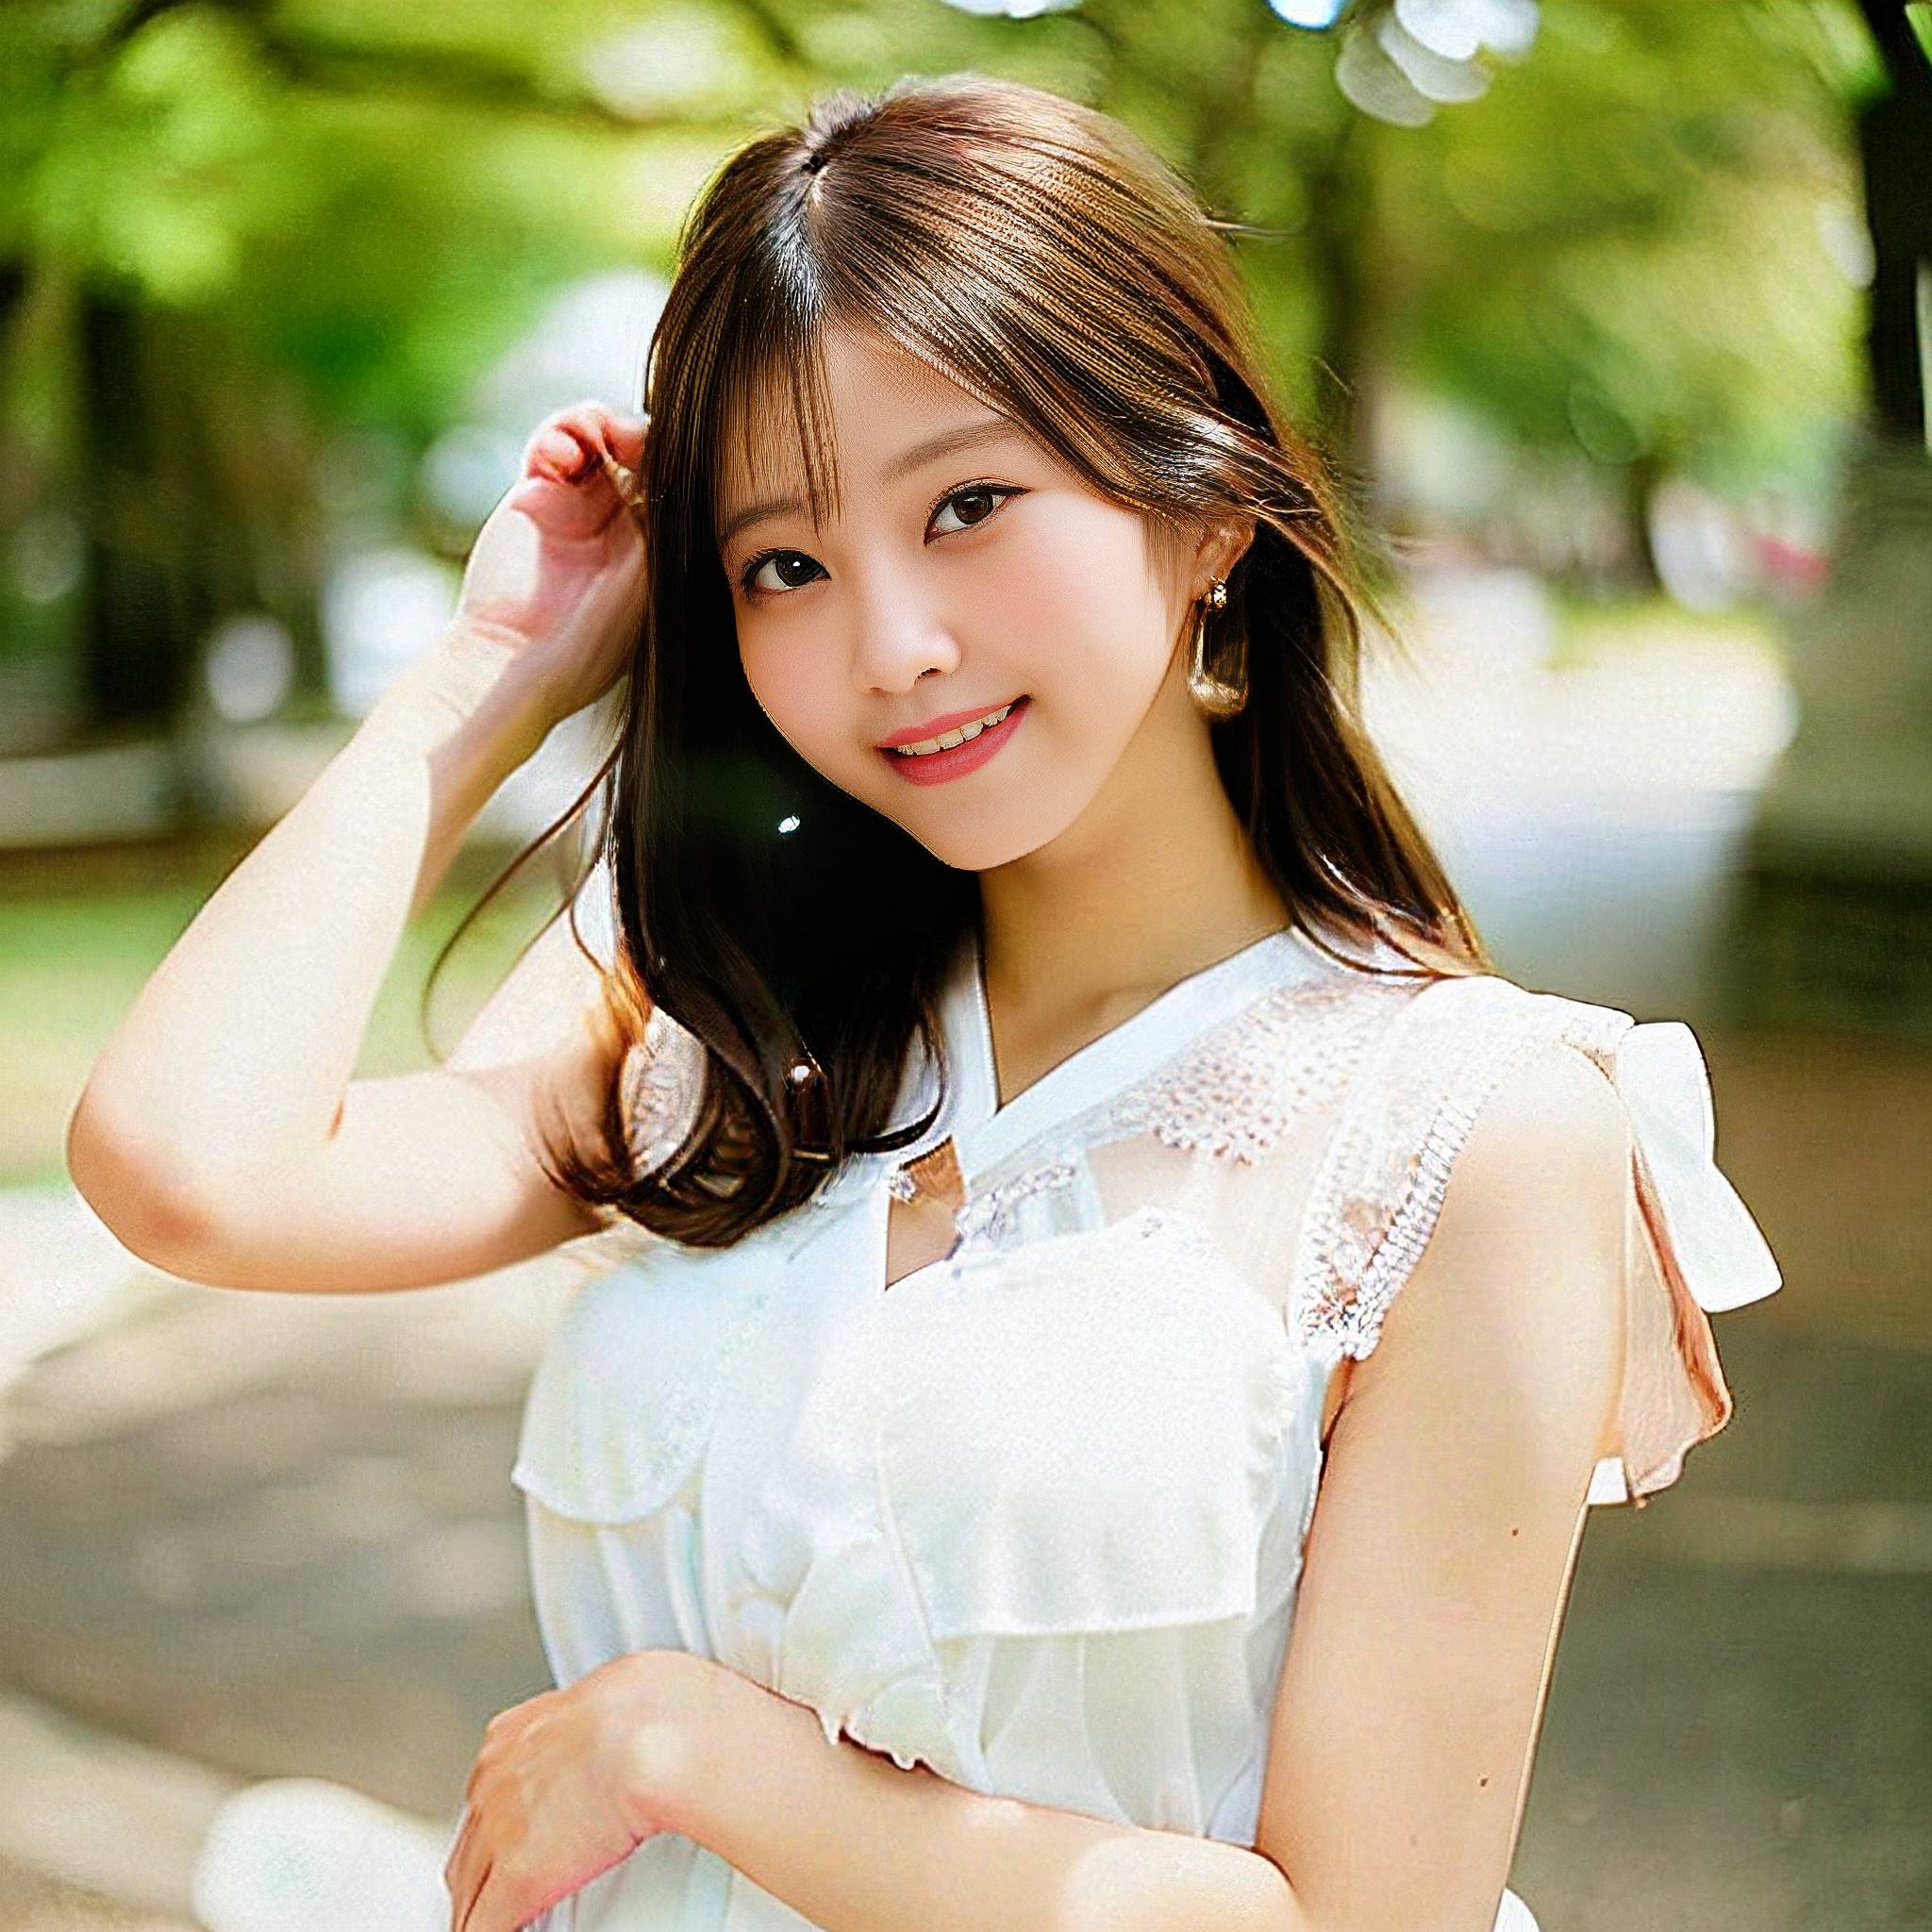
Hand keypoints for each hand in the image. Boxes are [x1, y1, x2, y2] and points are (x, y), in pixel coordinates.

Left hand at [443, 1649, 702, 1930]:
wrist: (653, 1731)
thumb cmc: (652, 1707)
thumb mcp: (613, 1695)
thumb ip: (599, 1717)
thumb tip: (629, 1717)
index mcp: (514, 1735)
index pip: (486, 1792)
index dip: (499, 1822)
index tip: (513, 1836)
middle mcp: (495, 1781)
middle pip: (469, 1843)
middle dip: (480, 1868)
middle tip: (496, 1885)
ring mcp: (500, 1831)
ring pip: (468, 1887)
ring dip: (480, 1903)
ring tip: (495, 1917)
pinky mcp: (518, 1879)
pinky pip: (483, 1924)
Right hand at [448, 400, 651, 735]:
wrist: (519, 659)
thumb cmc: (594, 637)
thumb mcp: (649, 579)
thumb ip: (665, 525)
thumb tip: (689, 471)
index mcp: (654, 543)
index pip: (671, 478)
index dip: (667, 455)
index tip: (661, 452)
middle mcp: (618, 519)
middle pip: (635, 447)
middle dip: (630, 432)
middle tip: (622, 439)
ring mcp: (575, 504)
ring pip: (593, 437)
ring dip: (593, 424)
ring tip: (587, 438)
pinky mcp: (533, 494)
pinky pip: (550, 444)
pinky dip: (556, 435)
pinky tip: (559, 453)